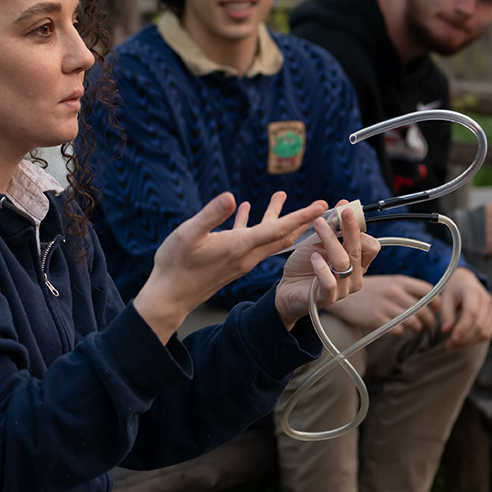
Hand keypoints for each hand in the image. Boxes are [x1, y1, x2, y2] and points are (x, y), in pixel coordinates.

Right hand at [134, 191, 326, 342]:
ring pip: (266, 237)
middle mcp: (246, 255)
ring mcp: (239, 260)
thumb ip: (211, 215)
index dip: (301, 216)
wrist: (169, 297)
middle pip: (282, 236)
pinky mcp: (230, 261)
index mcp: (240, 247)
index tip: (321, 205)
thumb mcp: (189, 234)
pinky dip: (250, 223)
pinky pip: (249, 239)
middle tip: (321, 206)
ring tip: (279, 195)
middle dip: (302, 220)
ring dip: (276, 217)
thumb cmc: (176, 265)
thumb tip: (230, 197)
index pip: (279, 230)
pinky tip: (242, 209)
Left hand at [275, 202, 381, 329]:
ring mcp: (343, 289)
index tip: (346, 209)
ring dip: (330, 240)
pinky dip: (321, 267)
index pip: (371, 245)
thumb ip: (332, 229)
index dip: (359, 226)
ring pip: (342, 262)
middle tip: (341, 210)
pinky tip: (314, 256)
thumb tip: (342, 207)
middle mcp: (355, 276)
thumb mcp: (319, 243)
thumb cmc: (306, 264)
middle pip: (358, 249)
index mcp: (357, 263)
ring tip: (318, 225)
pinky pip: (329, 282)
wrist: (287, 288)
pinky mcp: (327, 298)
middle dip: (349, 228)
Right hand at [323, 274, 441, 335]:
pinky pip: (399, 330)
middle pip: (424, 310)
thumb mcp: (388, 282)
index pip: (429, 291)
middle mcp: (395, 292)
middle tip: (427, 325)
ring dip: (417, 329)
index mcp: (400, 281)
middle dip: (429, 321)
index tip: (435, 310)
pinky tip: (397, 329)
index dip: (436, 303)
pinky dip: (401, 332)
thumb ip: (406, 289)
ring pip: (414, 322)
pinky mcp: (377, 320)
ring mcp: (386, 306)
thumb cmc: (369, 290)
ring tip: (413, 329)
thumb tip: (428, 301)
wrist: (342, 294)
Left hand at [439, 268, 491, 347]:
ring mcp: (491, 309)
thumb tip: (445, 330)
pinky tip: (462, 341)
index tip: (452, 338)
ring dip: (469, 342)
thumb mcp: (446, 297)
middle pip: (479, 325)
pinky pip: (487, 333)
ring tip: (452, 344)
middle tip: (448, 344)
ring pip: (484, 332)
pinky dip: (475, 340)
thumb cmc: (454, 289)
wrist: (466, 281)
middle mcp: (486, 300)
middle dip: (464, 338)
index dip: (463, 327)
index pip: (472, 312)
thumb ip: (446, 313)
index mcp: (473, 291)